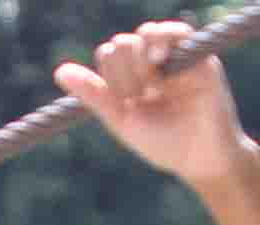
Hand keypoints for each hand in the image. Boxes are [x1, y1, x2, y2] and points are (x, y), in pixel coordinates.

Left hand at [53, 21, 254, 186]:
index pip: (108, 55)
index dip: (112, 78)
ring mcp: (174, 56)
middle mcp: (151, 62)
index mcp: (131, 76)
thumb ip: (94, 94)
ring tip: (155, 86)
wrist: (200, 158)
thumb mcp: (122, 120)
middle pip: (122, 44)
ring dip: (141, 61)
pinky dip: (162, 40)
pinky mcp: (197, 54)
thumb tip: (59, 71)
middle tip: (145, 97)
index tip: (128, 104)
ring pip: (143, 34)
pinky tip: (158, 59)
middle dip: (126, 73)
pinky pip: (174, 30)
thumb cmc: (163, 144)